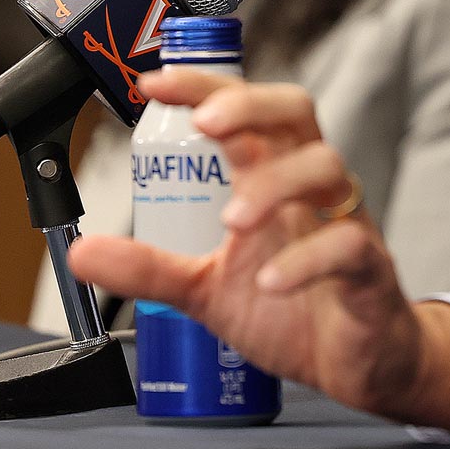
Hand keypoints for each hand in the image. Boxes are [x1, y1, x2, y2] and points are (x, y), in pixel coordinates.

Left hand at [67, 66, 449, 429]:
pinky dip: (307, 259)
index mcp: (271, 178)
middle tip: (205, 124)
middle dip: (249, 106)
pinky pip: (348, 245)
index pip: (244, 111)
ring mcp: (345, 222)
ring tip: (232, 221)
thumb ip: (149, 268)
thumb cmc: (291, 310)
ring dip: (275, 185)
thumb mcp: (204, 289)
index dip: (204, 87)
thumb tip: (80, 251)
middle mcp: (310, 189)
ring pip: (327, 168)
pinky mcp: (369, 269)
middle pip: (295, 113)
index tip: (154, 85)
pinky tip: (270, 281)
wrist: (354, 363)